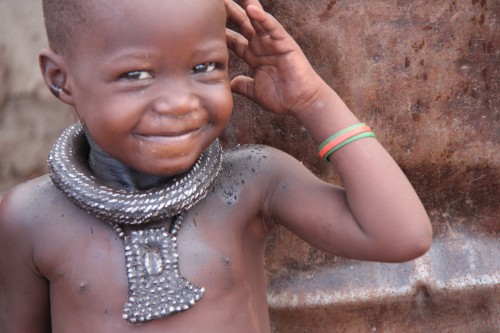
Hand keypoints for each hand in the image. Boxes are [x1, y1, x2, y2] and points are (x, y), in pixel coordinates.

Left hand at [225, 0, 326, 115]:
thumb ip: (242, 86)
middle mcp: (262, 46)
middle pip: (242, 23)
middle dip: (229, 11)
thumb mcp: (254, 91)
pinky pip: (272, 27)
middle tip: (215, 1)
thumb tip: (229, 84)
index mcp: (253, 56)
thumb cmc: (282, 98)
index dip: (220, 31)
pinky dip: (262, 17)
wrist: (301, 104)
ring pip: (256, 19)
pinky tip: (251, 9)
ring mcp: (273, 42)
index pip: (233, 40)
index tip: (204, 22)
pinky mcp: (285, 43)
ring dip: (245, 6)